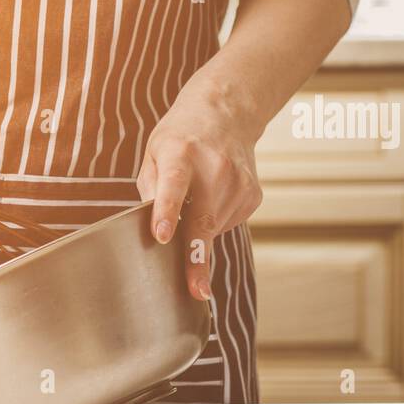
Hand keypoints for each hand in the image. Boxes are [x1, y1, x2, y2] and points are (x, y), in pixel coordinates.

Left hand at [135, 73, 263, 300]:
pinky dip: (213, 222)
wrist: (227, 112)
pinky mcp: (253, 196)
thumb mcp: (154, 153)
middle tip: (195, 290)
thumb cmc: (181, 137)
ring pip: (214, 229)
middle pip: (203, 220)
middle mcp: (214, 168)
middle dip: (197, 257)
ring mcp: (239, 183)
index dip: (166, 211)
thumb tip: (155, 231)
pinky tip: (211, 199)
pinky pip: (226, 224)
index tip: (160, 235)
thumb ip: (150, 190)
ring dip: (198, 232)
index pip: (173, 185)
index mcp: (181, 153)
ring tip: (194, 203)